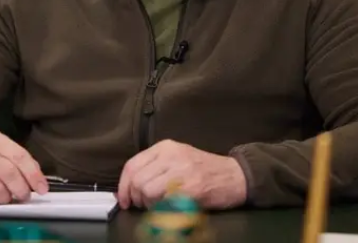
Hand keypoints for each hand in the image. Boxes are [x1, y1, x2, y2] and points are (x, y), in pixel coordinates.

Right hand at [0, 130, 47, 204]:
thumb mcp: (0, 150)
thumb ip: (19, 161)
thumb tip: (38, 181)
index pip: (20, 156)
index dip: (33, 174)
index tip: (42, 188)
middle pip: (9, 173)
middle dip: (22, 189)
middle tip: (25, 196)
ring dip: (7, 198)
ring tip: (6, 197)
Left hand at [117, 139, 246, 209]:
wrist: (234, 175)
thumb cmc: (203, 169)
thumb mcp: (177, 158)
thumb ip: (154, 167)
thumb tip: (128, 186)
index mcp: (165, 147)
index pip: (132, 165)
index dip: (123, 186)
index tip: (124, 200)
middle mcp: (171, 155)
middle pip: (138, 180)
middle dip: (137, 197)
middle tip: (145, 205)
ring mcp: (182, 171)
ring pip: (147, 190)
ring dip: (149, 204)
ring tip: (160, 205)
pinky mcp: (191, 188)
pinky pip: (164, 202)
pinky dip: (163, 209)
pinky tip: (171, 208)